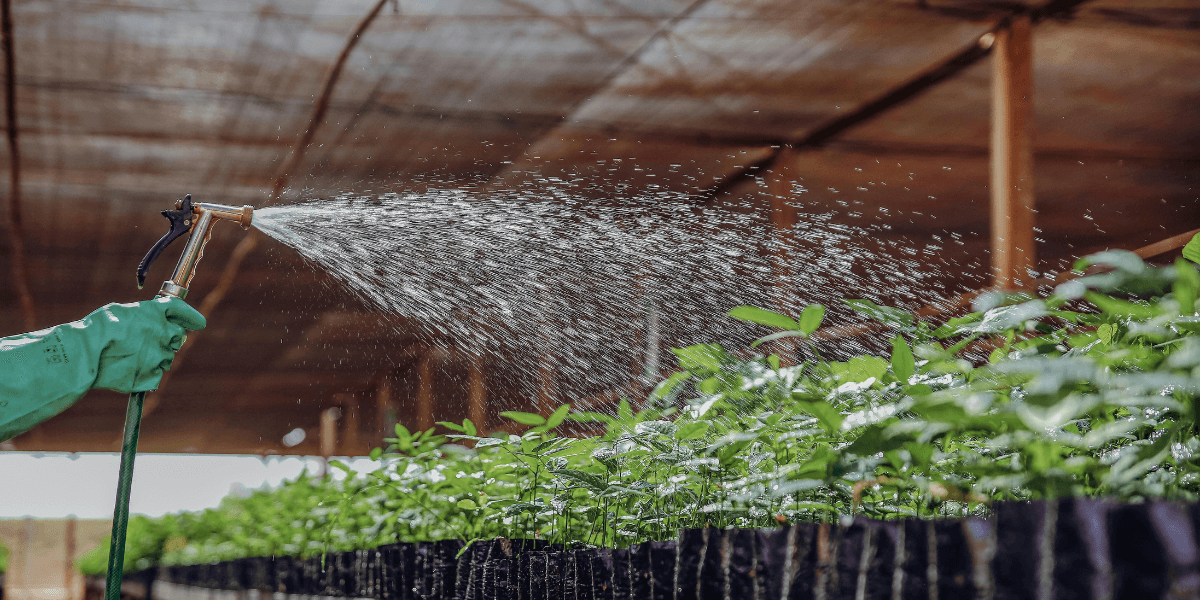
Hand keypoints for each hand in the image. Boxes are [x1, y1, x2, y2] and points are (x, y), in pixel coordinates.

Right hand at [90, 296, 206, 392]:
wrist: (83, 355)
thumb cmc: (96, 330)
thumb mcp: (120, 312)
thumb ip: (142, 315)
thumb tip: (151, 318)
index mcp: (155, 312)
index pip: (181, 310)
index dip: (191, 316)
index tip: (198, 322)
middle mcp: (163, 332)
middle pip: (177, 336)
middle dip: (168, 339)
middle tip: (148, 342)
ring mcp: (159, 356)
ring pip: (166, 358)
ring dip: (155, 357)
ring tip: (129, 356)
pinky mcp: (152, 376)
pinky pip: (155, 375)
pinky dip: (145, 375)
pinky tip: (127, 370)